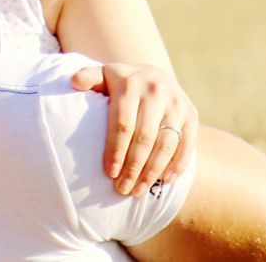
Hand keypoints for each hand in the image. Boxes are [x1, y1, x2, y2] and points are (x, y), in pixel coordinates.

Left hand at [71, 63, 197, 196]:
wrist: (154, 75)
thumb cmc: (122, 83)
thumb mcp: (104, 75)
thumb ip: (88, 77)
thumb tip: (73, 81)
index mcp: (131, 84)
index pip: (123, 124)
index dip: (116, 151)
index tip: (109, 173)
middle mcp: (156, 91)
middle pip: (144, 138)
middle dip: (133, 167)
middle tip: (122, 189)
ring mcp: (176, 103)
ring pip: (166, 144)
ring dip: (153, 172)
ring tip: (139, 190)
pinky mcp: (192, 114)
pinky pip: (187, 144)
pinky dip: (177, 165)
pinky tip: (165, 181)